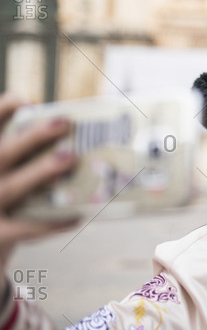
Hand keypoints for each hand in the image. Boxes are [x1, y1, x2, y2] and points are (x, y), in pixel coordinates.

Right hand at [0, 95, 77, 294]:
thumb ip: (24, 157)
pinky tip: (77, 217)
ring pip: (12, 187)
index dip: (3, 110)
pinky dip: (52, 223)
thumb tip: (73, 146)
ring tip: (69, 159)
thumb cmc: (5, 202)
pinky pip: (25, 228)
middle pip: (2, 153)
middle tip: (63, 123)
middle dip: (32, 137)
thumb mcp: (7, 173)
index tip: (28, 102)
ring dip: (41, 171)